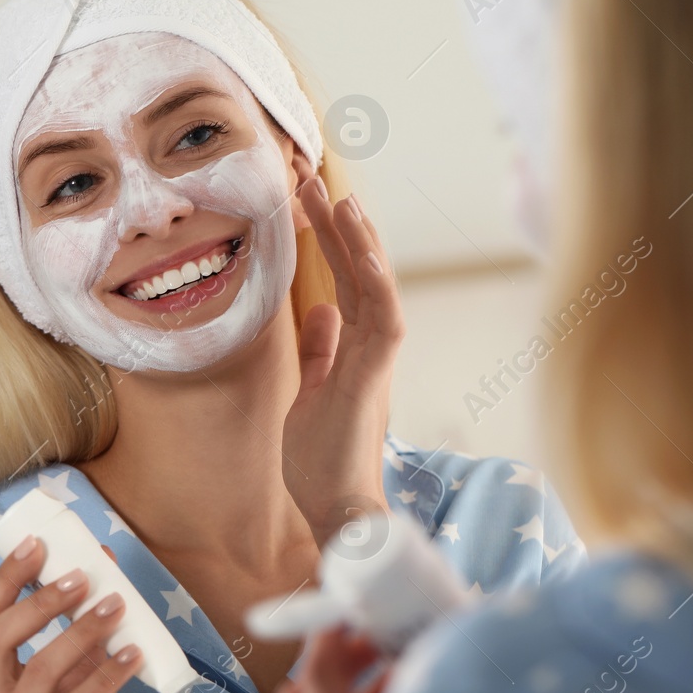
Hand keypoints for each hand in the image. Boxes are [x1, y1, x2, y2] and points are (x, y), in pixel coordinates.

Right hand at [0, 535, 145, 692]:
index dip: (7, 578)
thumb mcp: (80, 671)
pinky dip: (107, 675)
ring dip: (82, 631)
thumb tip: (103, 564)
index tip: (38, 545)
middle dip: (40, 600)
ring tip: (117, 606)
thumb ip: (82, 626)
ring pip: (39, 669)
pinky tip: (133, 654)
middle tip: (82, 577)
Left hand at [283, 175, 405, 544]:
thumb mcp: (310, 393)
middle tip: (314, 182)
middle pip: (357, 274)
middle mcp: (370, 349)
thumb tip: (321, 311)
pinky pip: (383, 317)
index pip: (344, 284)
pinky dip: (376, 280)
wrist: (337, 509)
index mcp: (354, 352)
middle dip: (337, 228)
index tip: (309, 206)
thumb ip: (321, 352)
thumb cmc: (321, 461)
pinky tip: (361, 245)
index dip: (330, 244)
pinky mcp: (375, 375)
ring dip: (358, 240)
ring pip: (375, 286)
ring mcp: (376, 360)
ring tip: (339, 196)